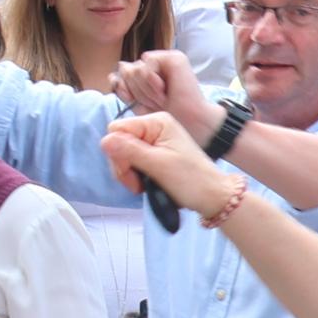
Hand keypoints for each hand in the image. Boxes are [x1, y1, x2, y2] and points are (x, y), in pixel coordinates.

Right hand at [100, 107, 227, 209]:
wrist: (212, 196)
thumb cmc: (191, 180)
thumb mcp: (158, 165)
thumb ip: (130, 151)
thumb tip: (104, 140)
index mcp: (157, 122)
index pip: (117, 129)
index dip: (117, 151)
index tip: (130, 170)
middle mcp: (154, 127)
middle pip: (118, 142)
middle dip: (123, 166)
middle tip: (137, 183)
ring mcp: (155, 141)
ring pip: (122, 154)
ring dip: (128, 173)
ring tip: (142, 186)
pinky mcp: (155, 154)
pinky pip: (132, 162)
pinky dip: (134, 175)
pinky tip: (144, 184)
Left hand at [109, 49, 216, 131]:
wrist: (185, 121)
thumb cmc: (165, 114)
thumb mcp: (137, 102)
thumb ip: (125, 86)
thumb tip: (120, 65)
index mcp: (146, 74)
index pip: (121, 74)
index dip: (126, 90)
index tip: (142, 104)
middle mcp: (155, 64)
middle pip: (127, 70)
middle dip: (138, 91)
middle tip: (156, 101)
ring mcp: (165, 60)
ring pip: (136, 67)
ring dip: (147, 88)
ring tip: (162, 96)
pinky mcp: (174, 57)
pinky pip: (148, 61)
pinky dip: (152, 79)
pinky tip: (164, 88)